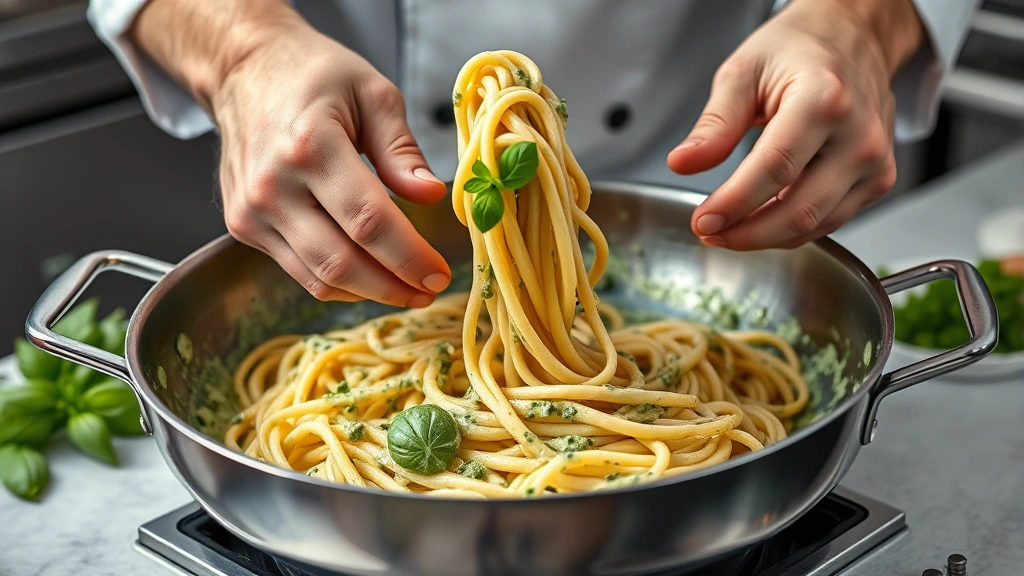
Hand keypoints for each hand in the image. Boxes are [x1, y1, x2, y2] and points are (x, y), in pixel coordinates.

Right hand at [210, 23, 450, 305]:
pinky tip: (370, 275)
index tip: (439, 272)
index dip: (408, 256)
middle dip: (393, 286)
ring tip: (407, 288)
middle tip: (429, 290)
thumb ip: (402, 150)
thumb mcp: (373, 94)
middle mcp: (272, 185)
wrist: (245, 70)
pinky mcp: (243, 225)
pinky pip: (299, 270)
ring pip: (319, 278)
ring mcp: (252, 211)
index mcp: (310, 146)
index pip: (368, 221)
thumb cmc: (313, 75)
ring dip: (369, 292)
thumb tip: (432, 196)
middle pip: (341, 262)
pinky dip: (339, 282)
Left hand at [667, 0, 924, 249]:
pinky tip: (760, 220)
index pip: (774, 169)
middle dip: (745, 232)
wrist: (852, 38)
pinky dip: (790, 230)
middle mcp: (859, 135)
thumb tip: (683, 163)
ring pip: (814, 225)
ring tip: (727, 228)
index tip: (703, 221)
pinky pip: (829, 222)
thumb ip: (715, 124)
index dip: (734, 203)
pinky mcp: (879, 180)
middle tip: (709, 232)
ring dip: (765, 237)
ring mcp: (874, 162)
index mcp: (824, 99)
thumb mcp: (743, 72)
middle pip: (798, 209)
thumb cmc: (798, 51)